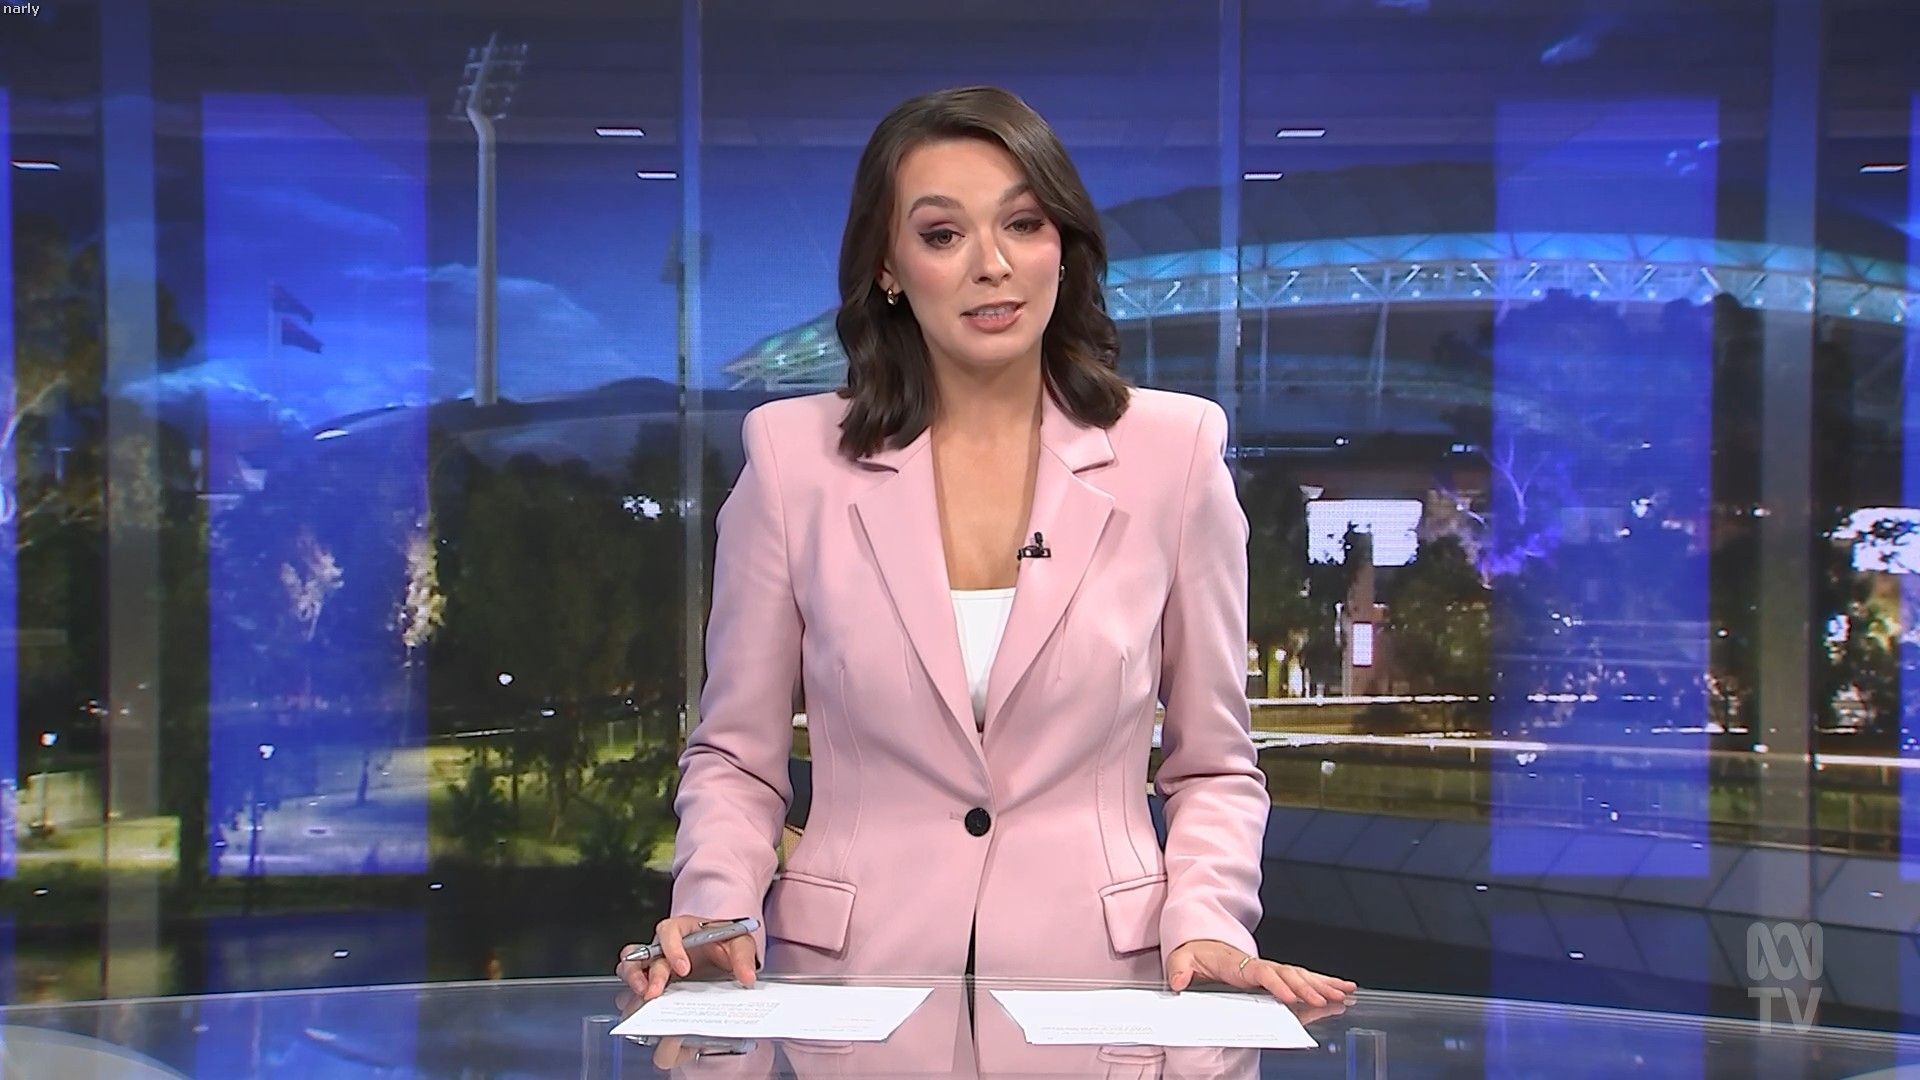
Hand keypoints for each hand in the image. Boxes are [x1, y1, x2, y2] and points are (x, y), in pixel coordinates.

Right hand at [616, 915, 758, 1003]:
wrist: (725, 953)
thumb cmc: (726, 941)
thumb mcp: (739, 942)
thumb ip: (743, 957)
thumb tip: (747, 977)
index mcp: (683, 928)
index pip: (668, 930)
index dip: (672, 948)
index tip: (683, 968)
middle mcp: (664, 944)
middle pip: (643, 952)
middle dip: (645, 973)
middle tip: (654, 993)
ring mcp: (657, 962)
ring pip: (630, 966)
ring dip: (633, 981)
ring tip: (644, 998)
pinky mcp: (655, 979)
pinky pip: (636, 984)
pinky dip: (635, 995)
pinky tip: (644, 1009)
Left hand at [1165, 939, 1356, 1006]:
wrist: (1201, 944)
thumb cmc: (1195, 954)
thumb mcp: (1181, 959)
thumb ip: (1180, 969)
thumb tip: (1179, 980)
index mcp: (1238, 964)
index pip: (1262, 973)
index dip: (1277, 984)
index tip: (1290, 996)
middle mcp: (1258, 965)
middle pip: (1289, 974)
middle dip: (1309, 987)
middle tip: (1327, 999)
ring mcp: (1269, 968)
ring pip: (1301, 975)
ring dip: (1323, 983)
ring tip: (1345, 991)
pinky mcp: (1275, 974)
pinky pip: (1302, 977)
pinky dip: (1322, 981)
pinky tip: (1341, 987)